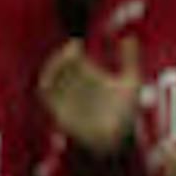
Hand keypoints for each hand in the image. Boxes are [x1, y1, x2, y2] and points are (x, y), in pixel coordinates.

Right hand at [39, 36, 141, 156]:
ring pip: (51, 79)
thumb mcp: (130, 82)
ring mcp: (66, 98)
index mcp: (90, 76)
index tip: (75, 44)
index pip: (74, 58)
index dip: (71, 50)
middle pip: (61, 67)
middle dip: (61, 58)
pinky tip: (50, 80)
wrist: (117, 138)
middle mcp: (76, 85)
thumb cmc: (126, 112)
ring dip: (52, 70)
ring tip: (60, 67)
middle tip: (69, 52)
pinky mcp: (59, 111)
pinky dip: (44, 86)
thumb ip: (129, 59)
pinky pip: (46, 96)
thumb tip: (128, 36)